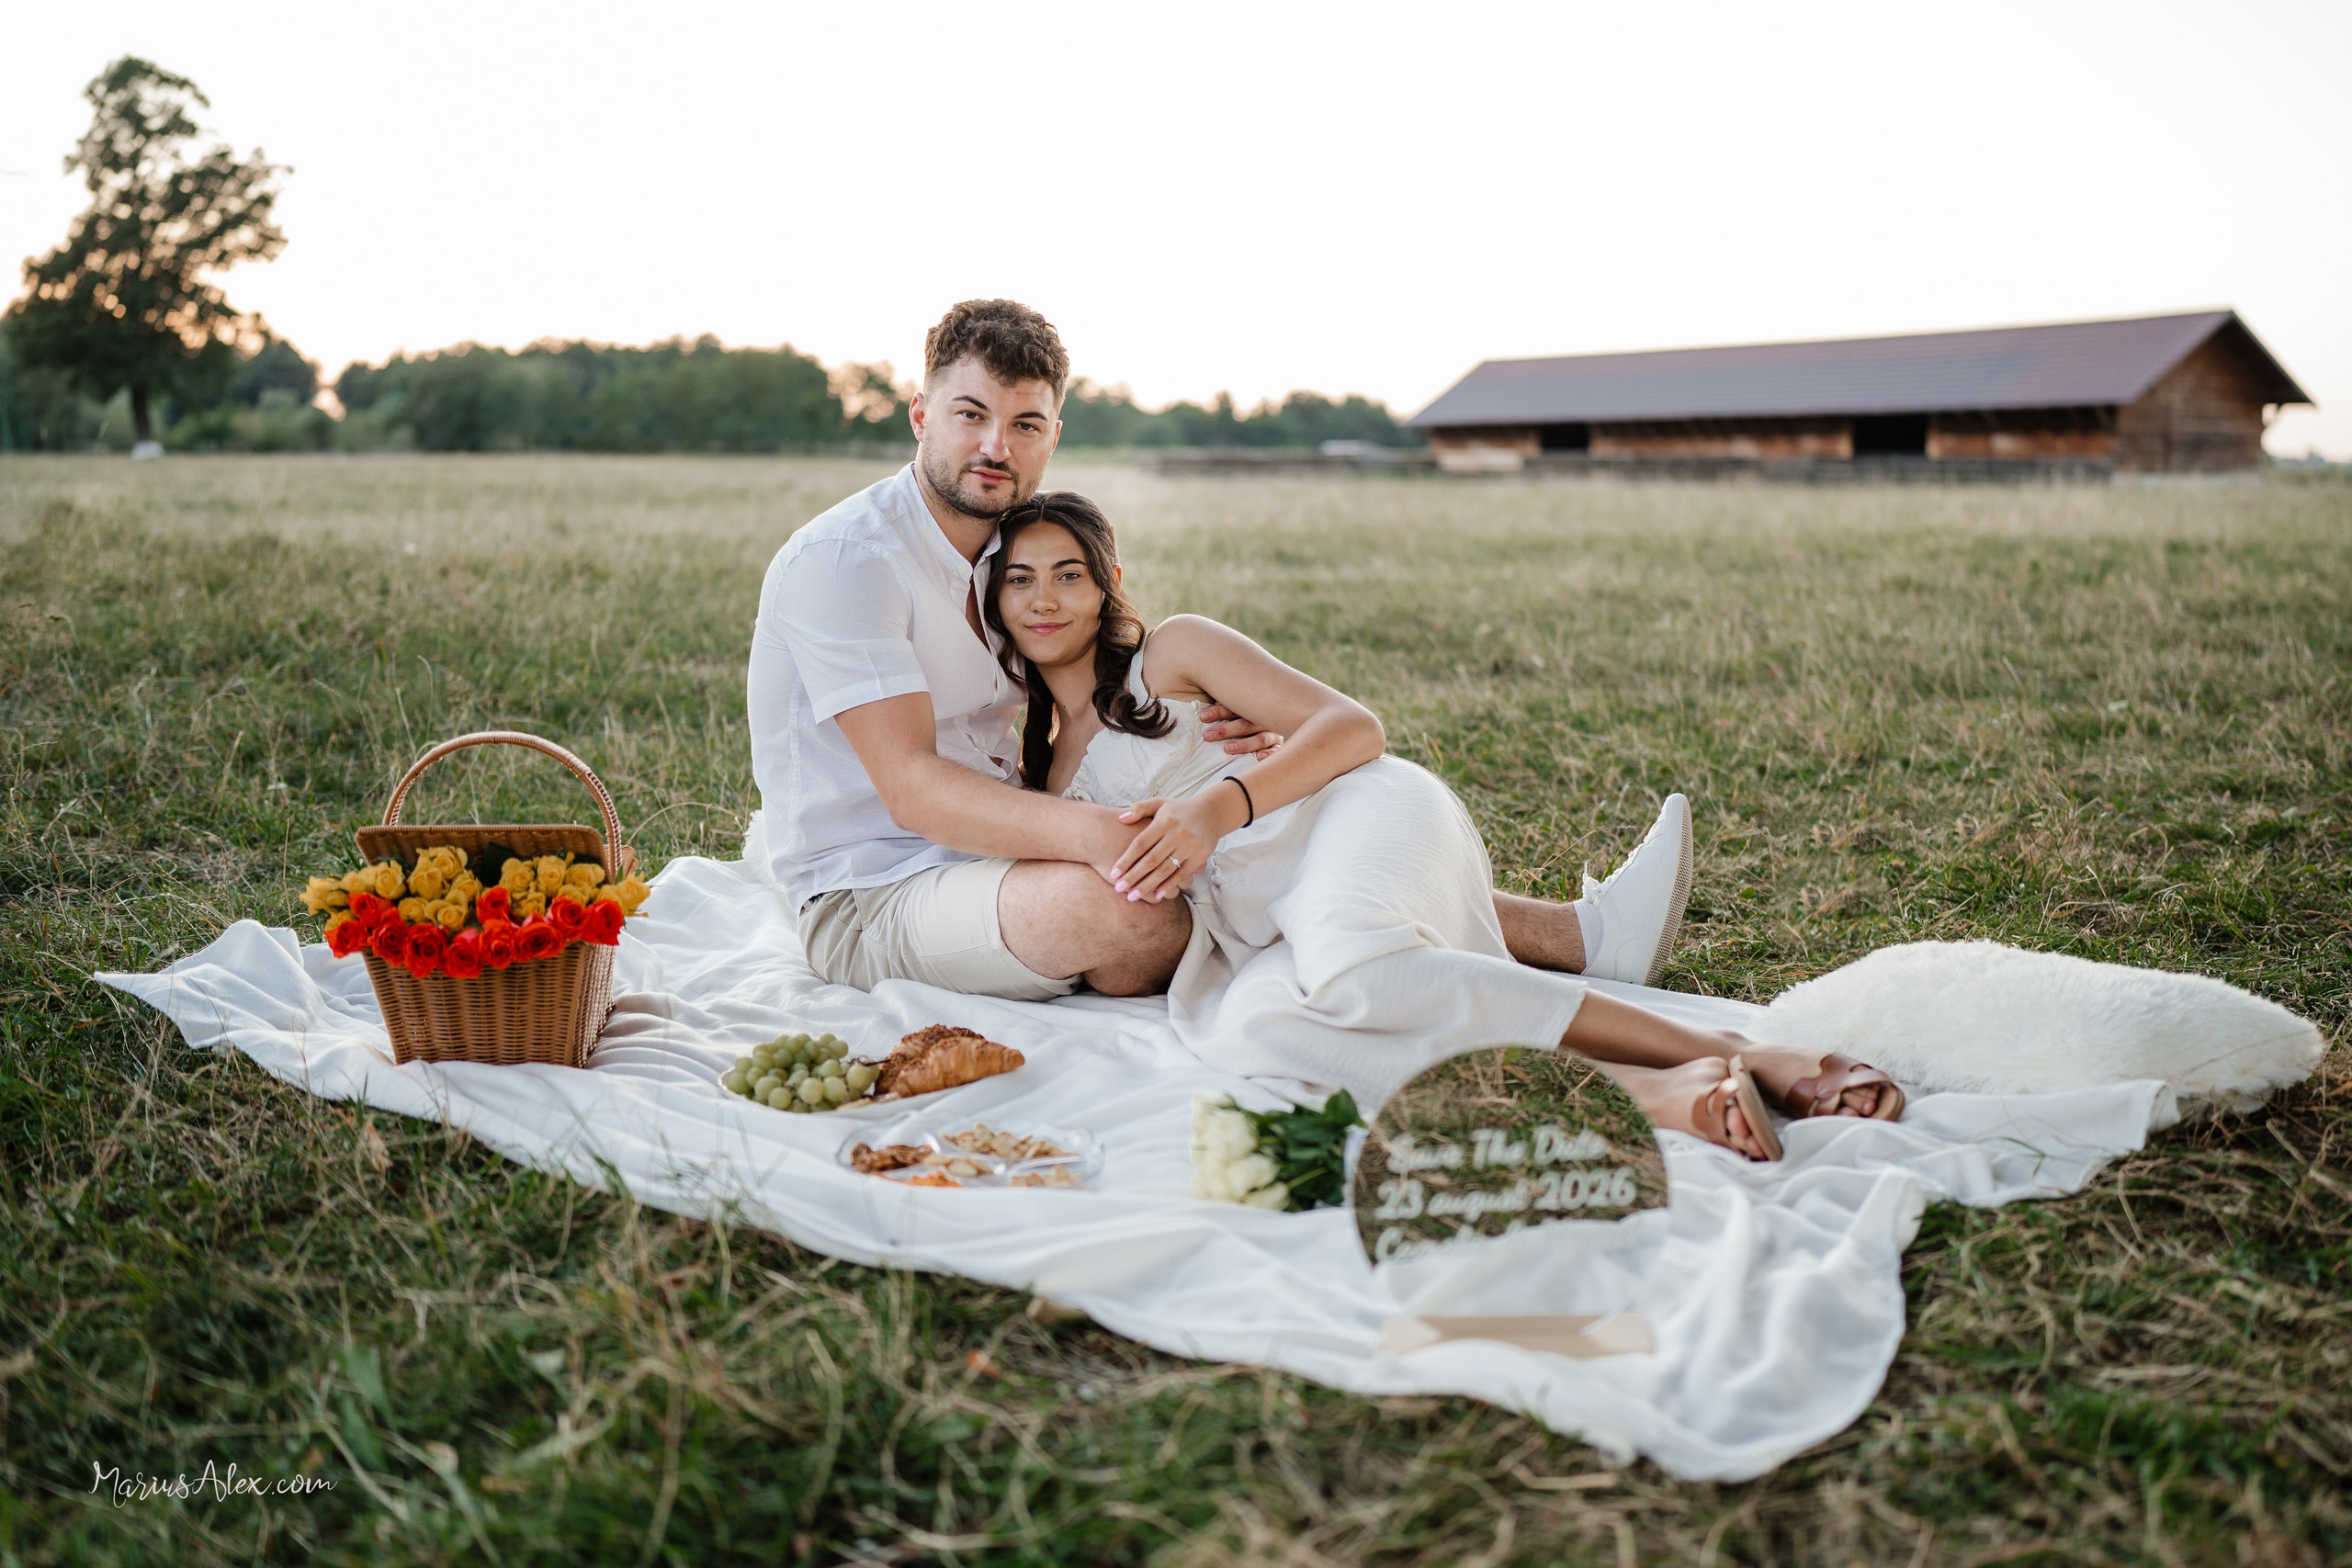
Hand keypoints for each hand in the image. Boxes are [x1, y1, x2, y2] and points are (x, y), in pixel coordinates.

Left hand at [1112, 788, 1245, 900]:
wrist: (1212, 812)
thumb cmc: (1179, 810)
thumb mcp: (1160, 803)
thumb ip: (1140, 809)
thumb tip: (1121, 818)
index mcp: (1164, 820)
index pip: (1140, 843)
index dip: (1126, 860)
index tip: (1114, 874)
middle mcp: (1177, 833)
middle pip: (1151, 860)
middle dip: (1134, 876)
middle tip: (1119, 889)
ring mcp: (1190, 846)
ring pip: (1165, 869)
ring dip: (1148, 885)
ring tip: (1133, 896)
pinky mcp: (1201, 856)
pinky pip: (1182, 873)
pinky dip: (1170, 885)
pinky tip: (1157, 895)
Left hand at [1199, 701, 1283, 757]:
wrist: (1283, 719)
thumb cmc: (1244, 717)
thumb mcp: (1234, 709)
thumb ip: (1223, 707)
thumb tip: (1203, 711)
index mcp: (1253, 707)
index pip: (1234, 708)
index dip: (1219, 711)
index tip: (1203, 717)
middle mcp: (1264, 719)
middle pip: (1245, 723)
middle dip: (1226, 729)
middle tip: (1208, 736)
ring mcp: (1273, 733)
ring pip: (1260, 738)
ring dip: (1244, 744)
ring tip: (1228, 748)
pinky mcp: (1278, 746)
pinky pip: (1276, 751)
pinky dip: (1269, 753)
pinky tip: (1259, 757)